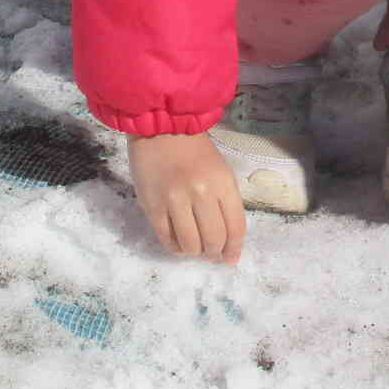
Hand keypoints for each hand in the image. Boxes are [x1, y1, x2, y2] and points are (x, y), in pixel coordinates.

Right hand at [127, 132, 244, 263]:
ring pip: (190, 244)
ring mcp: (175, 200)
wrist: (162, 130)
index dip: (234, 249)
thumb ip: (226, 204)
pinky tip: (178, 243)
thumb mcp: (221, 172)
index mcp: (223, 183)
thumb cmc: (196, 151)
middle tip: (211, 253)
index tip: (230, 259)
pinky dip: (175, 247)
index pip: (235, 227)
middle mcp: (201, 193)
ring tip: (194, 247)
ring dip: (194, 252)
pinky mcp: (152, 206)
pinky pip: (166, 239)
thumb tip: (228, 243)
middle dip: (214, 252)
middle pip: (213, 240)